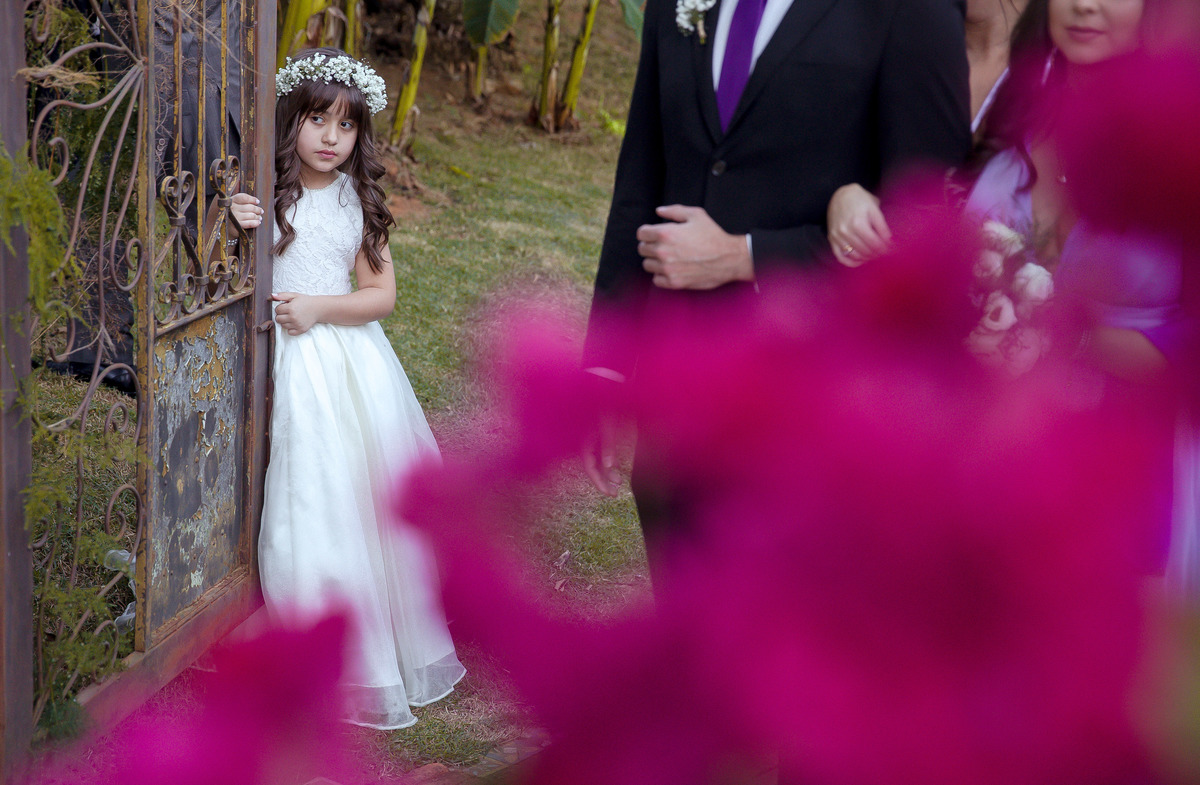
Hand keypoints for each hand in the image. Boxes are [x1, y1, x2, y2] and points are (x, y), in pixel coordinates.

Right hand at [230, 192, 263, 229]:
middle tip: (261, 211)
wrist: (218, 228)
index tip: (258, 202)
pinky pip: (250, 223)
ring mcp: (234, 216)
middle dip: (257, 209)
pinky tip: (258, 222)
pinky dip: (255, 223)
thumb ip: (239, 202)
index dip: (252, 199)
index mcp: (230, 201)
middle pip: (250, 207)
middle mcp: (232, 208)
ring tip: (260, 218)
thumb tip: (256, 202)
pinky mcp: (237, 225)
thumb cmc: (227, 215)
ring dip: (257, 216)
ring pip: (251, 215)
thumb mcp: (229, 205)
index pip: (244, 198)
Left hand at [271, 292, 320, 334]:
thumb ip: (282, 295)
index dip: (281, 308)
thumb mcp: (294, 295)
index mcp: (291, 308)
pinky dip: (290, 329)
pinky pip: (289, 332)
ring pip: (283, 326)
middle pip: (278, 319)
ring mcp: (297, 324)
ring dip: (286, 322)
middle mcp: (293, 317)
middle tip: (288, 312)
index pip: (277, 310)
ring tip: (292, 317)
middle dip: (281, 315)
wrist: (318, 308)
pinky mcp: (301, 330)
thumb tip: (271, 296)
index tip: (286, 306)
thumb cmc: (305, 301)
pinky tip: (294, 323)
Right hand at [582, 412, 620, 495]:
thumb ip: (607, 445)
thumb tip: (609, 467)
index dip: (598, 482)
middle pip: (593, 467)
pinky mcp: (597, 436)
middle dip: (603, 481)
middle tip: (615, 493)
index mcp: (584, 442)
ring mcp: (591, 440)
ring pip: (597, 462)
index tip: (608, 493)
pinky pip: (599, 455)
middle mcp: (586, 443)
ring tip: (619, 483)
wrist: (604, 387)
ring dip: (607, 473)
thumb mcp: (607, 426)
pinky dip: (607, 463)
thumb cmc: (604, 405)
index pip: (590, 468)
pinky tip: (615, 469)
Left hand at [638, 205, 752, 289]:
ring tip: (667, 257)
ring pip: (647, 265)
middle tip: (663, 245)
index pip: (641, 233)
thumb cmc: (713, 236)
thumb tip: (659, 211)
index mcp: (665, 233)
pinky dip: (661, 275)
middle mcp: (663, 251)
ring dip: (654, 260)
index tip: (654, 234)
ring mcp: (667, 269)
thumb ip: (674, 211)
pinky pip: (656, 280)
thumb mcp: (696, 215)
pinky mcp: (673, 282)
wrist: (728, 258)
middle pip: (642, 249)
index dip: (647, 232)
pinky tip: (671, 269)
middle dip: (650, 245)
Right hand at [827, 183, 890, 266]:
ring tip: (875, 256)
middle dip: (878, 254)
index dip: (885, 249)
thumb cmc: (860, 200)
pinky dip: (851, 262)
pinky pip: (841, 257)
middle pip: (866, 251)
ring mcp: (837, 236)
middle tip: (885, 254)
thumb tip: (889, 242)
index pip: (875, 243)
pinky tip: (861, 261)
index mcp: (858, 222)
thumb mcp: (874, 208)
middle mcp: (846, 231)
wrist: (840, 195)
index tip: (892, 251)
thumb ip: (882, 226)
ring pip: (855, 255)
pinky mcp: (832, 239)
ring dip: (867, 258)